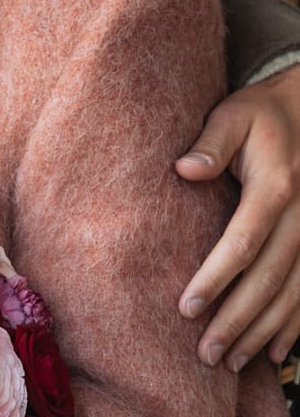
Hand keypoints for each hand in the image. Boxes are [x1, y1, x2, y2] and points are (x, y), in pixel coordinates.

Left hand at [176, 64, 299, 370]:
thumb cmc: (262, 114)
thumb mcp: (233, 115)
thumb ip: (211, 141)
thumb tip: (184, 169)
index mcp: (275, 188)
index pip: (242, 244)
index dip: (215, 279)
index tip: (187, 308)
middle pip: (268, 280)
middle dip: (237, 320)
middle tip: (206, 353)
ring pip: (292, 294)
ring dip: (263, 331)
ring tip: (232, 359)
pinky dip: (295, 325)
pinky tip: (275, 351)